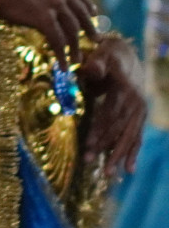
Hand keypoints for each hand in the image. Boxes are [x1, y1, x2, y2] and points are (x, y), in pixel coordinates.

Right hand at [0, 0, 97, 60]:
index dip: (87, 4)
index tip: (94, 12)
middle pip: (80, 11)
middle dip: (89, 26)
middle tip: (96, 38)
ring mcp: (54, 4)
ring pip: (72, 29)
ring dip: (76, 46)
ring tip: (77, 59)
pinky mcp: (44, 18)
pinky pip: (57, 40)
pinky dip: (62, 55)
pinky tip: (63, 65)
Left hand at [80, 37, 145, 176]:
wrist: (127, 56)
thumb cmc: (108, 55)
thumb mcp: (101, 53)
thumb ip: (95, 63)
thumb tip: (89, 70)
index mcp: (125, 89)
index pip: (112, 112)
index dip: (100, 128)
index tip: (88, 144)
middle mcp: (136, 103)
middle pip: (120, 128)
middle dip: (105, 146)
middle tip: (90, 161)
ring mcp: (140, 112)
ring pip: (128, 136)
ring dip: (117, 155)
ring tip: (107, 173)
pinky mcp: (139, 118)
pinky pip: (136, 137)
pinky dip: (132, 153)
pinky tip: (129, 170)